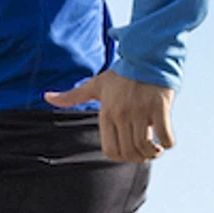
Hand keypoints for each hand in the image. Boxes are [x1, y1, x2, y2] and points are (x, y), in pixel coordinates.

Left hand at [44, 68, 174, 165]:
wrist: (146, 54)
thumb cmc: (122, 73)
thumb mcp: (96, 84)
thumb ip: (71, 96)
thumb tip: (46, 97)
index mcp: (106, 113)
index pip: (110, 151)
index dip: (120, 156)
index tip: (128, 151)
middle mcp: (122, 114)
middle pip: (129, 152)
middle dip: (138, 158)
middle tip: (145, 152)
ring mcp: (141, 111)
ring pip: (146, 147)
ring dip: (153, 154)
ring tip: (155, 149)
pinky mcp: (160, 107)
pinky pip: (165, 137)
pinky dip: (167, 143)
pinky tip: (165, 140)